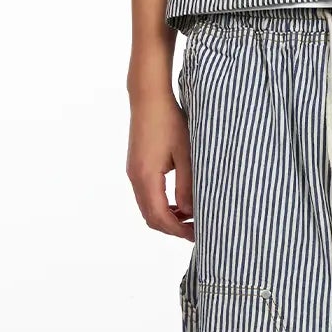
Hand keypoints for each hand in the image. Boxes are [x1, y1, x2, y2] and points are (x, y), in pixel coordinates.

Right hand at [127, 86, 194, 239]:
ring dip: (167, 217)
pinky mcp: (136, 166)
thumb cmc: (169, 121)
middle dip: (172, 228)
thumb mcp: (186, 153)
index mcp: (146, 177)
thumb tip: (191, 212)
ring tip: (191, 218)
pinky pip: (146, 195)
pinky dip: (162, 205)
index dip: (178, 230)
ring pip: (147, 208)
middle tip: (196, 231)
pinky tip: (180, 202)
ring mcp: (133, 172)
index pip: (160, 217)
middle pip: (151, 217)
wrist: (148, 97)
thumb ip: (187, 185)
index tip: (198, 234)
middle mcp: (135, 178)